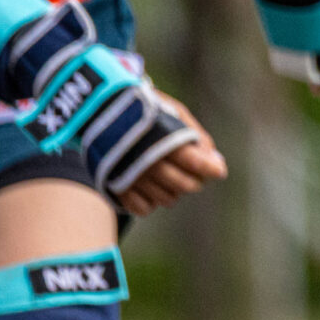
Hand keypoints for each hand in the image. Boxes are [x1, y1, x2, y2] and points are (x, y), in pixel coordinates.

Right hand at [115, 92, 227, 215]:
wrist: (101, 110)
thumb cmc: (147, 109)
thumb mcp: (176, 112)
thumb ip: (197, 136)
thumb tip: (215, 163)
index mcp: (163, 140)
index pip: (196, 163)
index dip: (212, 169)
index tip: (219, 171)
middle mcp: (148, 162)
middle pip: (185, 185)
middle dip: (196, 180)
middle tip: (193, 170)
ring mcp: (131, 178)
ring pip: (167, 200)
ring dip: (174, 190)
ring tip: (169, 173)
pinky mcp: (116, 188)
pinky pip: (143, 209)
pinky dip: (152, 201)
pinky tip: (152, 185)